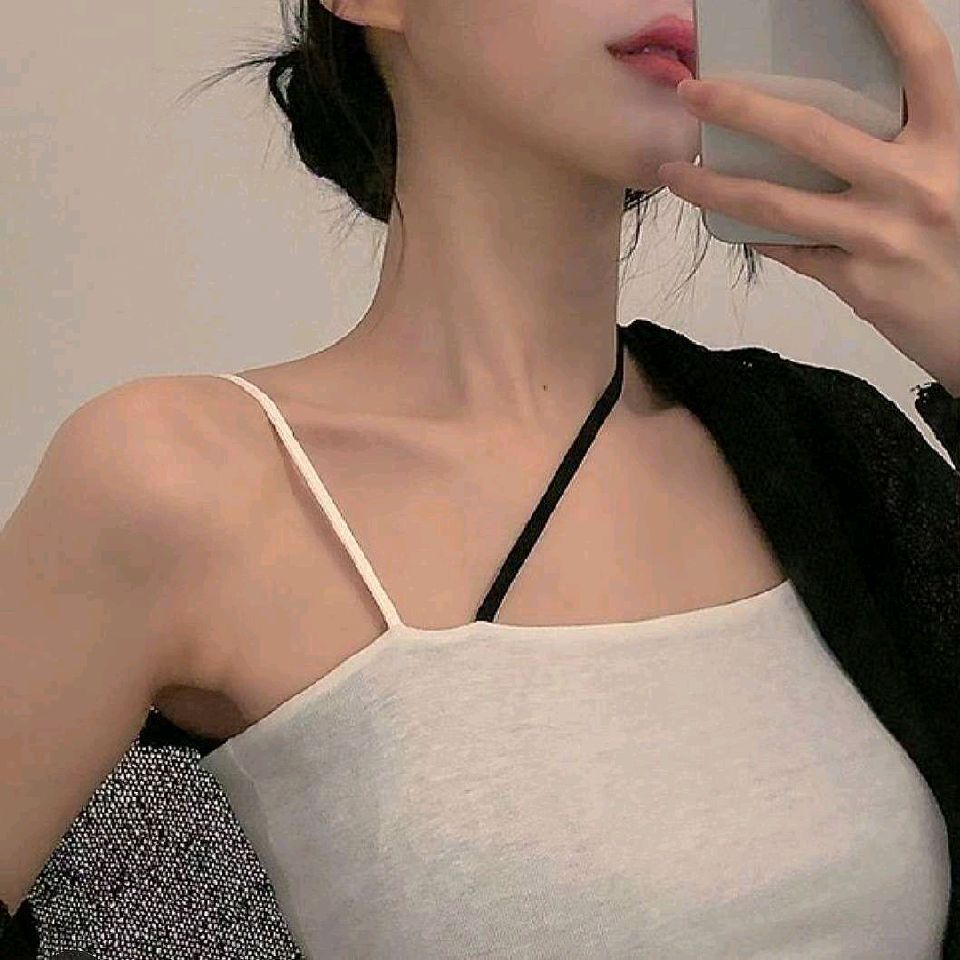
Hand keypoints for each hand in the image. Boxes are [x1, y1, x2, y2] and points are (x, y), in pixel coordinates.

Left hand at [658, 0, 959, 395]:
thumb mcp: (958, 175)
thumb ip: (918, 144)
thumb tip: (850, 121)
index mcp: (953, 142)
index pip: (922, 59)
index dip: (889, 12)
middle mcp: (918, 183)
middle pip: (812, 132)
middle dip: (741, 108)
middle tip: (692, 93)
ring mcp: (882, 236)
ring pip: (778, 203)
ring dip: (715, 187)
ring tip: (673, 173)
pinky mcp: (858, 282)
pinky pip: (792, 250)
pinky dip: (759, 233)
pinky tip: (733, 222)